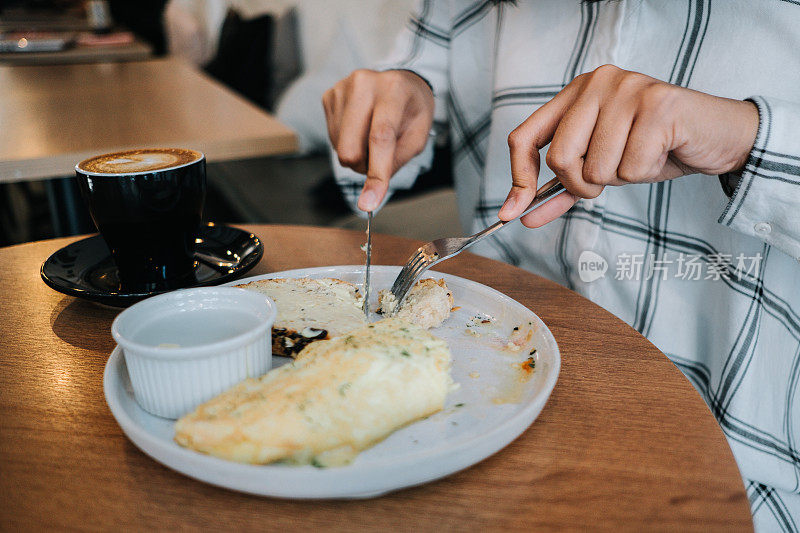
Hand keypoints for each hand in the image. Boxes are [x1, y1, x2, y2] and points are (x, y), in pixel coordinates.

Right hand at [322, 69, 434, 211]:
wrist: (400, 82)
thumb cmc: (411, 111)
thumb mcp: (418, 136)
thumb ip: (396, 162)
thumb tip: (370, 196)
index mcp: (393, 90)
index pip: (380, 137)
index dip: (375, 173)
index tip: (369, 203)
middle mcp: (364, 83)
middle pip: (351, 148)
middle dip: (363, 165)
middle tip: (379, 155)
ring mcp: (342, 88)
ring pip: (340, 148)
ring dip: (356, 153)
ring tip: (371, 134)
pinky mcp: (328, 96)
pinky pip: (332, 139)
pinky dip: (347, 142)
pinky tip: (359, 128)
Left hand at [498, 64, 758, 227]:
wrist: (716, 138)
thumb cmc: (653, 148)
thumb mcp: (599, 167)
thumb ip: (559, 189)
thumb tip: (518, 215)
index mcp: (576, 91)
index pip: (524, 136)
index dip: (517, 177)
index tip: (513, 212)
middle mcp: (598, 82)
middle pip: (559, 159)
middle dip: (582, 184)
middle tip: (609, 177)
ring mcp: (628, 89)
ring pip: (596, 168)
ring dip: (619, 177)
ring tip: (641, 156)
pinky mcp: (658, 106)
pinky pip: (630, 168)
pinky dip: (645, 173)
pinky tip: (661, 152)